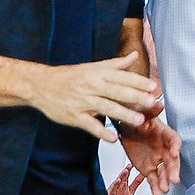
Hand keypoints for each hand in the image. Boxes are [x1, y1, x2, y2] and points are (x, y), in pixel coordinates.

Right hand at [24, 53, 157, 140]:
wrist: (41, 85)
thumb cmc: (69, 76)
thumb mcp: (92, 67)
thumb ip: (115, 64)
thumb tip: (134, 56)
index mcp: (97, 74)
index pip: (122, 77)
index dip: (139, 82)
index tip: (154, 86)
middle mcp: (91, 86)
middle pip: (117, 91)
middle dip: (135, 97)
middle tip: (152, 102)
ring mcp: (82, 102)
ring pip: (106, 107)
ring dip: (123, 114)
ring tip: (138, 120)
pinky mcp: (74, 116)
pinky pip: (89, 125)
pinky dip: (101, 131)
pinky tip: (113, 138)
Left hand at [119, 113, 180, 194]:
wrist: (125, 127)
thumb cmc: (136, 117)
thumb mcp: (141, 112)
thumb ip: (150, 111)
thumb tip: (158, 104)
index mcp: (165, 134)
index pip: (174, 140)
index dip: (176, 147)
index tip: (175, 153)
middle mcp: (164, 149)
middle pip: (172, 160)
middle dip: (174, 170)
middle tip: (174, 179)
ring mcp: (157, 160)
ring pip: (164, 172)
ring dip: (165, 181)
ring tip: (165, 189)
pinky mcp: (148, 169)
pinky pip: (153, 179)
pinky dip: (156, 187)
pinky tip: (157, 194)